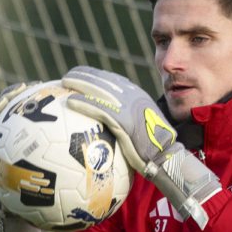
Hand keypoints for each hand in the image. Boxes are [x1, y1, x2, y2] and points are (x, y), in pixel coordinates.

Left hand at [61, 66, 219, 228]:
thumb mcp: (143, 128)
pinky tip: (70, 102)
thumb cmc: (154, 150)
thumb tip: (111, 128)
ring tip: (64, 82)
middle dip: (85, 75)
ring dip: (80, 83)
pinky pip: (100, 109)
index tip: (82, 74)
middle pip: (105, 80)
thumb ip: (128, 122)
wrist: (167, 157)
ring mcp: (129, 108)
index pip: (114, 80)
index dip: (96, 75)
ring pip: (100, 89)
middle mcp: (134, 97)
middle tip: (68, 76)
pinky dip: (85, 104)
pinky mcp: (125, 120)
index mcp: (138, 97)